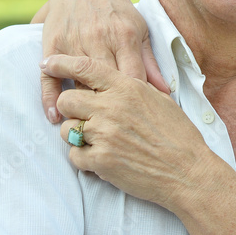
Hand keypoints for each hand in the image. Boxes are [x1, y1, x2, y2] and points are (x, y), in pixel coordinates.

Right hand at [32, 0, 168, 123]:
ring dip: (82, 106)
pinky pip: (49, 75)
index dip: (135, 102)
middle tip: (114, 130)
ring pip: (78, 82)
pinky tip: (54, 117)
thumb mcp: (139, 31)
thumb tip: (166, 92)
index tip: (138, 121)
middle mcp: (99, 39)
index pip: (132, 77)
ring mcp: (74, 42)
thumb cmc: (117, 14)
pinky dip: (50, 97)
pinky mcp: (52, 44)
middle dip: (109, 108)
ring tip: (87, 129)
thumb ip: (150, 63)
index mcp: (124, 37)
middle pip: (104, 84)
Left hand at [43, 55, 216, 210]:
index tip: (48, 63)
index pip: (86, 67)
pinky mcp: (100, 161)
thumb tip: (120, 78)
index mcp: (128, 87)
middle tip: (82, 116)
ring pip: (66, 129)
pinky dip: (84, 158)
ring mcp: (104, 134)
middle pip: (67, 99)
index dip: (63, 63)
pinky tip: (102, 159)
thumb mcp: (160, 100)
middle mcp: (112, 107)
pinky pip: (74, 155)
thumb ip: (135, 87)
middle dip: (69, 108)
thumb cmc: (179, 135)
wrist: (188, 171)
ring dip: (76, 136)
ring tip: (96, 142)